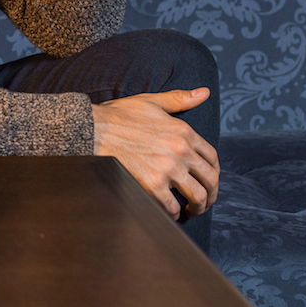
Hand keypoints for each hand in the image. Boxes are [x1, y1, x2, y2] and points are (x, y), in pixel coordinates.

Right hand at [92, 88, 219, 217]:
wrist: (91, 129)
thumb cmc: (118, 116)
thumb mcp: (151, 102)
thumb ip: (180, 99)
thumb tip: (204, 92)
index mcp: (183, 131)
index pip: (212, 157)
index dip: (214, 172)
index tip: (209, 179)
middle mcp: (180, 151)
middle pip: (210, 179)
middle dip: (211, 195)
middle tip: (205, 202)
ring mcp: (167, 169)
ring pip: (197, 196)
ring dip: (198, 208)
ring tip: (192, 211)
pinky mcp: (152, 184)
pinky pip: (172, 206)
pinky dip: (174, 213)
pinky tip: (170, 212)